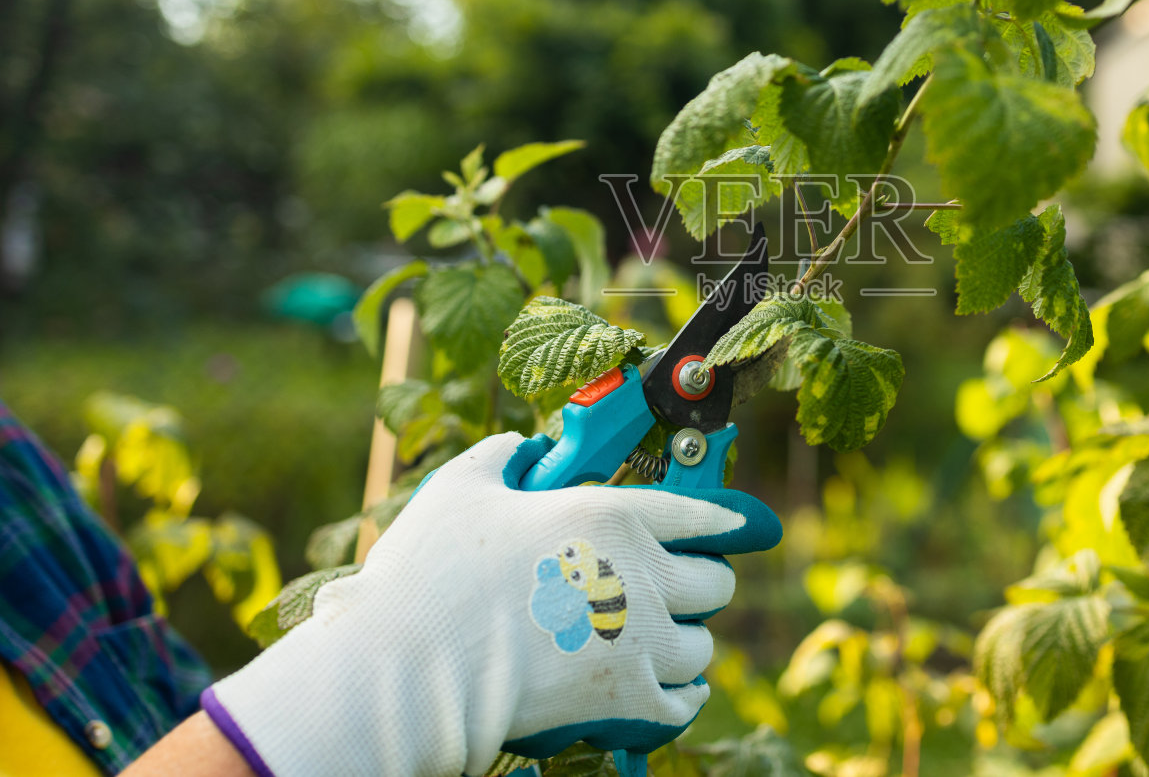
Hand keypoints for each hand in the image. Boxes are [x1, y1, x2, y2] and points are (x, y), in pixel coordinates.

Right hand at [203, 432, 780, 776]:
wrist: (413, 666)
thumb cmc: (433, 572)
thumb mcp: (462, 489)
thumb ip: (501, 459)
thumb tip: (520, 448)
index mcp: (610, 516)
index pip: (696, 514)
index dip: (721, 521)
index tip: (735, 526)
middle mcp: (640, 575)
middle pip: (714, 583)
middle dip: (700, 584)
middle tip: (677, 588)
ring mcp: (640, 641)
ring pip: (702, 645)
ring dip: (685, 642)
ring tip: (662, 642)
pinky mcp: (627, 699)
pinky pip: (684, 700)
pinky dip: (681, 696)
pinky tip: (671, 691)